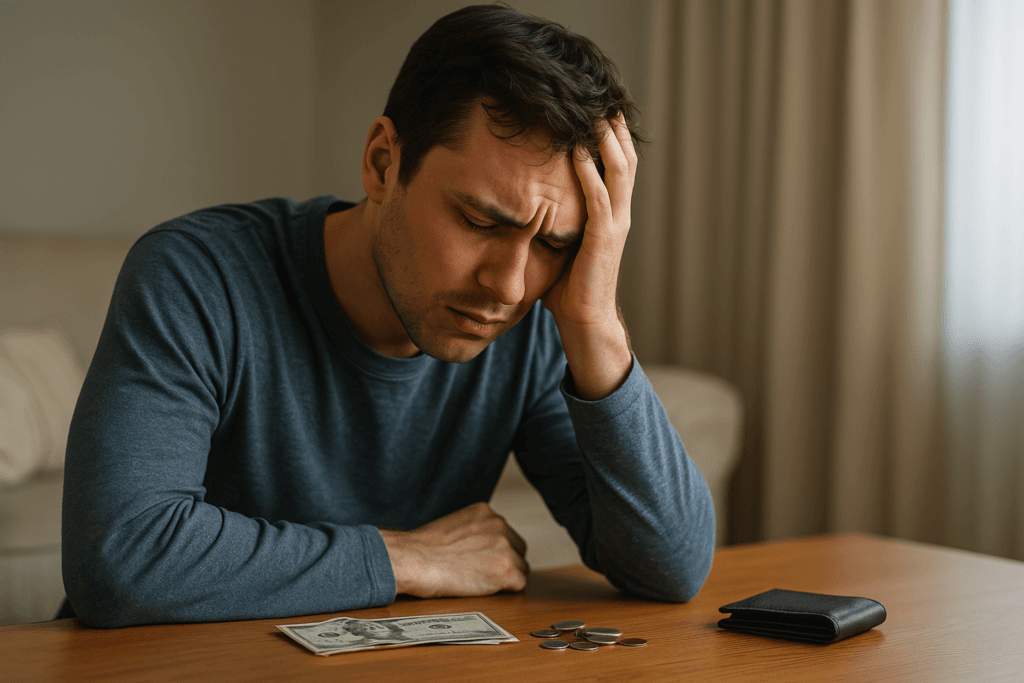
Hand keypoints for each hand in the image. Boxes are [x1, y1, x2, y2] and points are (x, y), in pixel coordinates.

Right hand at [378, 502, 528, 597]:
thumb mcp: (454, 525)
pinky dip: (505, 591)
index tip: (483, 560)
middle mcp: (500, 525)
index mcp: (486, 512)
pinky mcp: (507, 570)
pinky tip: (483, 589)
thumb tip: (484, 547)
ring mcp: (505, 547)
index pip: (507, 534)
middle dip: (505, 562)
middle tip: (483, 573)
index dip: (496, 551)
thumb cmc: (423, 548)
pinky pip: (520, 585)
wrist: (414, 560)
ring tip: (479, 581)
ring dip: (505, 577)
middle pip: (518, 549)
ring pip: (521, 567)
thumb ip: (475, 531)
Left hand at [542, 113, 635, 399]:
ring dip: (605, 139)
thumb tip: (524, 199)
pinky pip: (599, 197)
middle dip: (611, 125)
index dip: (608, 134)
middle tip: (598, 95)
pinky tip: (577, 150)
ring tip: (592, 111)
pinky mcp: (603, 239)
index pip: (616, 163)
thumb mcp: (559, 243)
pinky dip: (589, 171)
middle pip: (624, 156)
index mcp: (610, 213)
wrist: (584, 322)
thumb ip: (551, 218)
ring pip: (619, 170)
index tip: (592, 105)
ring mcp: (615, 225)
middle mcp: (619, 213)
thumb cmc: (568, 288)